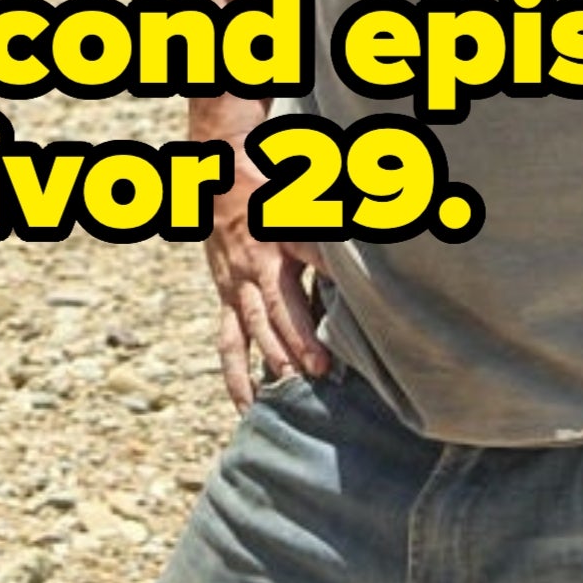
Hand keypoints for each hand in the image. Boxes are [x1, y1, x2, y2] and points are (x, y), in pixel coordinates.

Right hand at [202, 118, 331, 408]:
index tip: (354, 297)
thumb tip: (366, 235)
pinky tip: (249, 406)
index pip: (307, 251)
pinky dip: (237, 377)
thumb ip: (330, 217)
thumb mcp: (301, 191)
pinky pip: (229, 342)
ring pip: (250, 327)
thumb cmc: (269, 186)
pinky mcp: (227, 299)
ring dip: (271, 358)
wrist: (216, 177)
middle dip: (297, 337)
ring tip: (290, 389)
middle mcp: (255, 263)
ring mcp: (237, 284)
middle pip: (276, 304)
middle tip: (320, 368)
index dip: (328, 270)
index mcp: (278, 231)